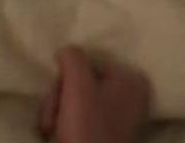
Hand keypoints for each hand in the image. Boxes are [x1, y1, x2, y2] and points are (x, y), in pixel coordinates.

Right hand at [37, 44, 151, 142]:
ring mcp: (121, 118)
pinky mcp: (108, 137)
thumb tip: (66, 50)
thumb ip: (73, 60)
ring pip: (76, 103)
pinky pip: (80, 121)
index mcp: (133, 80)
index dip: (65, 80)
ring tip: (52, 133)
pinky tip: (58, 138)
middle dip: (59, 101)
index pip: (87, 64)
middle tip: (51, 122)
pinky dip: (65, 129)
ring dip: (57, 116)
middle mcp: (132, 96)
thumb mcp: (78, 88)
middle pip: (81, 84)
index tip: (57, 98)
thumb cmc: (87, 130)